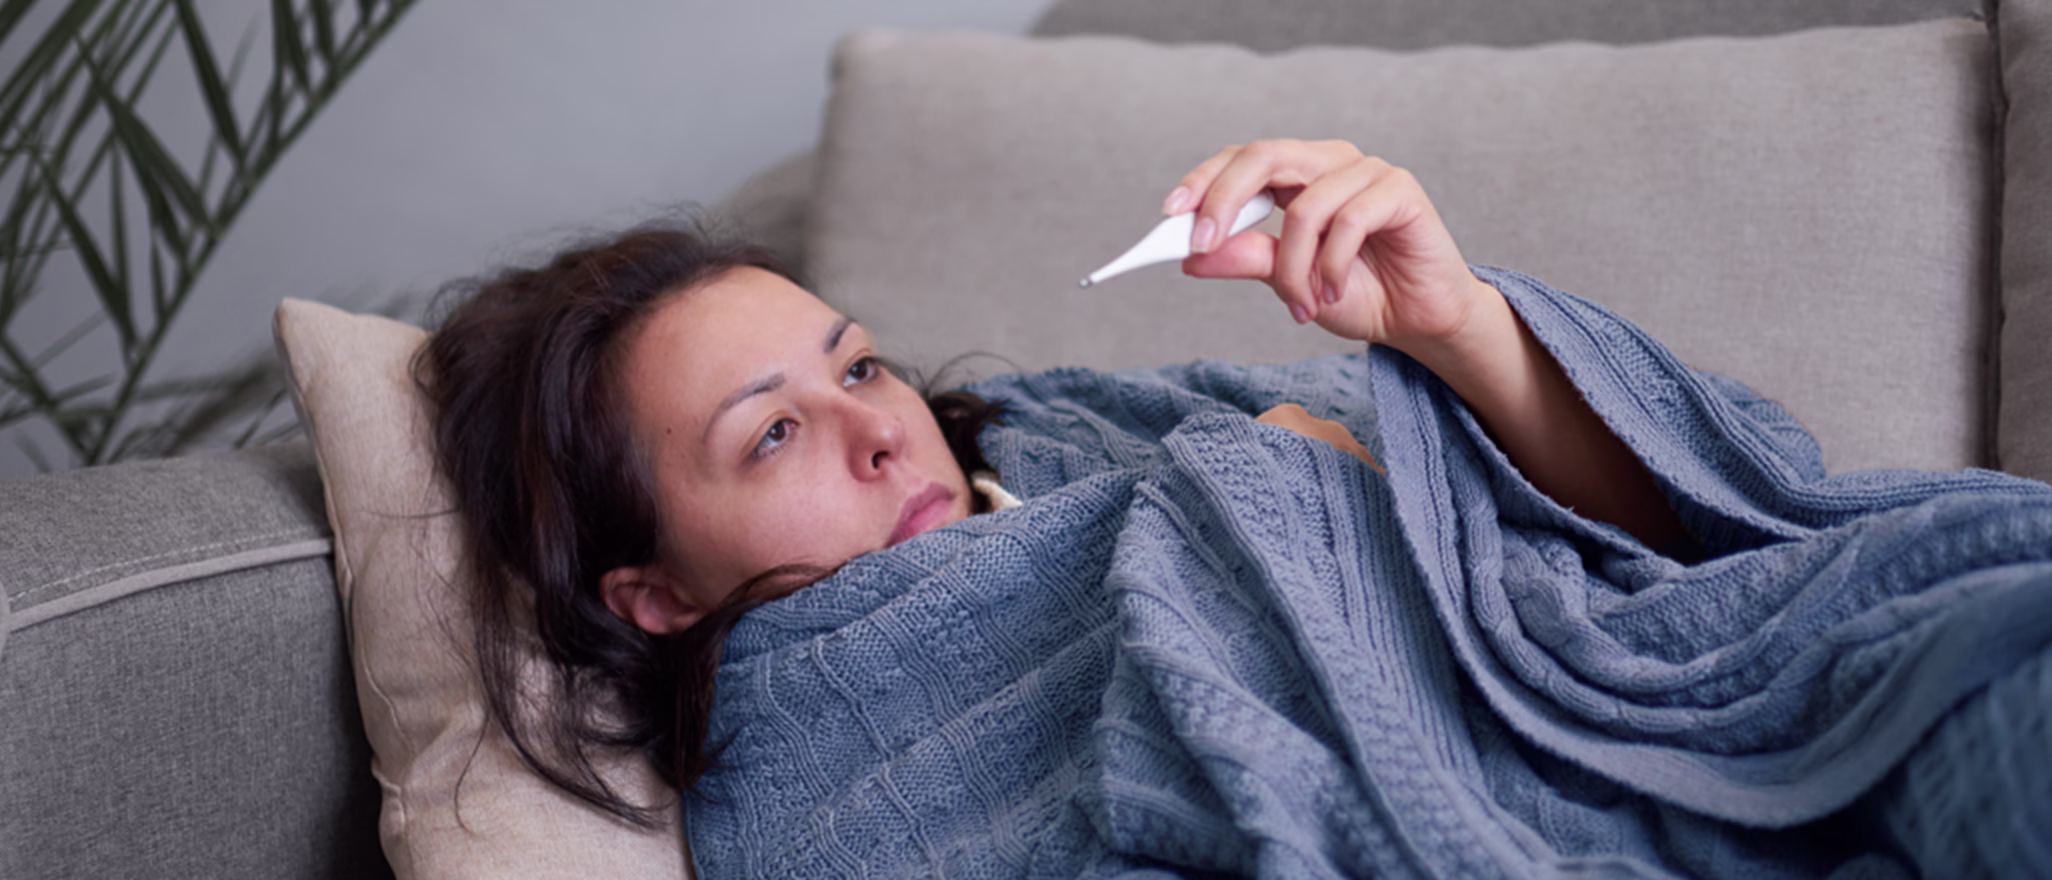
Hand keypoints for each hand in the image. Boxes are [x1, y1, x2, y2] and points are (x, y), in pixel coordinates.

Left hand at [1164, 140, 1494, 355]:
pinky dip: (1331, 267)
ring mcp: (1367, 171)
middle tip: (1203, 244)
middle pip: (1264, 156)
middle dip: (1224, 200)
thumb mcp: (1288, 282)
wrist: (1417, 321)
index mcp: (1299, 174)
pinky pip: (1349, 221)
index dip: (1204, 181)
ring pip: (1305, 207)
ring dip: (1293, 269)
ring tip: (1302, 307)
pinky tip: (1334, 294)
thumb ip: (1245, 260)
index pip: (1242, 159)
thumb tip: (1191, 255)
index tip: (1170, 214)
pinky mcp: (1400, 190)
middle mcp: (1330, 162)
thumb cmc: (1357, 293)